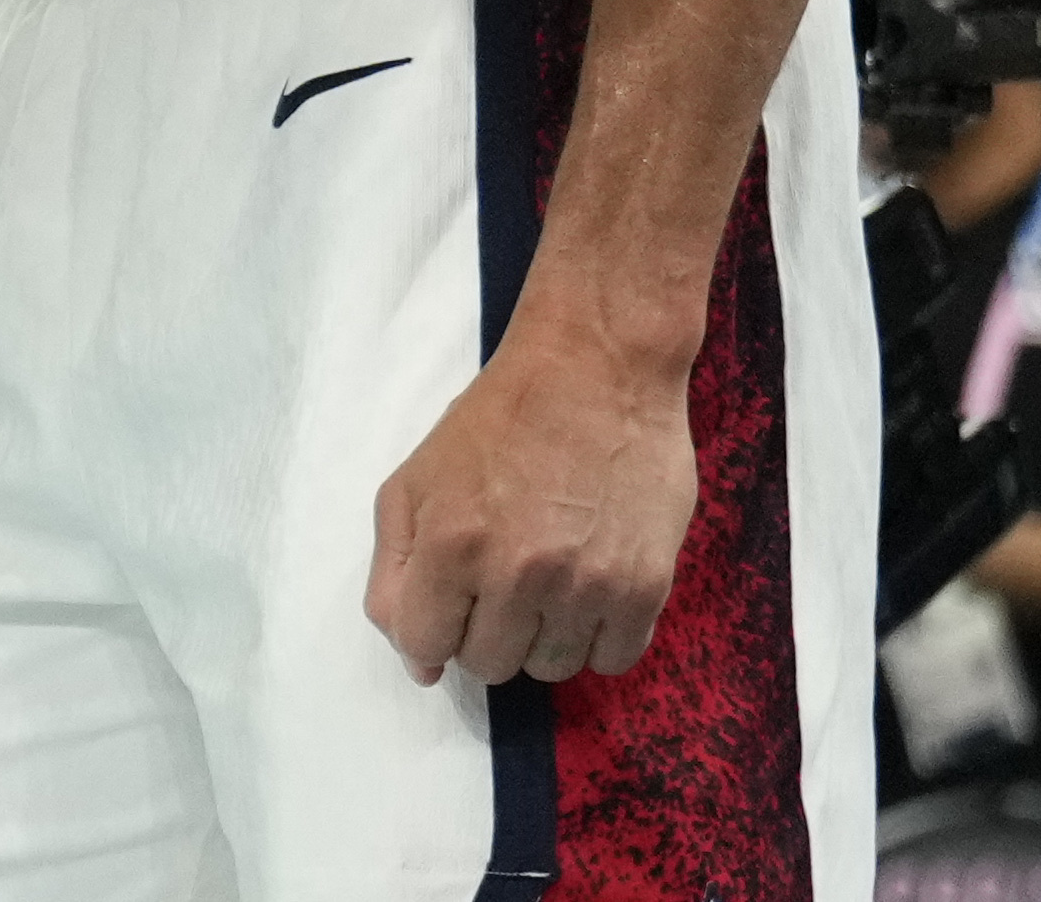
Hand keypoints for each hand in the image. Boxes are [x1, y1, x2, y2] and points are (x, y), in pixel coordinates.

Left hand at [364, 320, 696, 683]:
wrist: (598, 370)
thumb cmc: (498, 419)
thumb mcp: (415, 479)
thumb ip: (395, 571)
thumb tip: (417, 662)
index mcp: (452, 543)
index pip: (426, 644)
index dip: (432, 628)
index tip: (451, 602)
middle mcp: (518, 574)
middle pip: (489, 665)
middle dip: (484, 630)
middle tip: (500, 579)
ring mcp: (586, 586)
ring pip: (551, 669)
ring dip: (541, 635)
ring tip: (548, 578)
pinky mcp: (645, 588)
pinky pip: (612, 660)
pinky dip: (596, 637)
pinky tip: (588, 588)